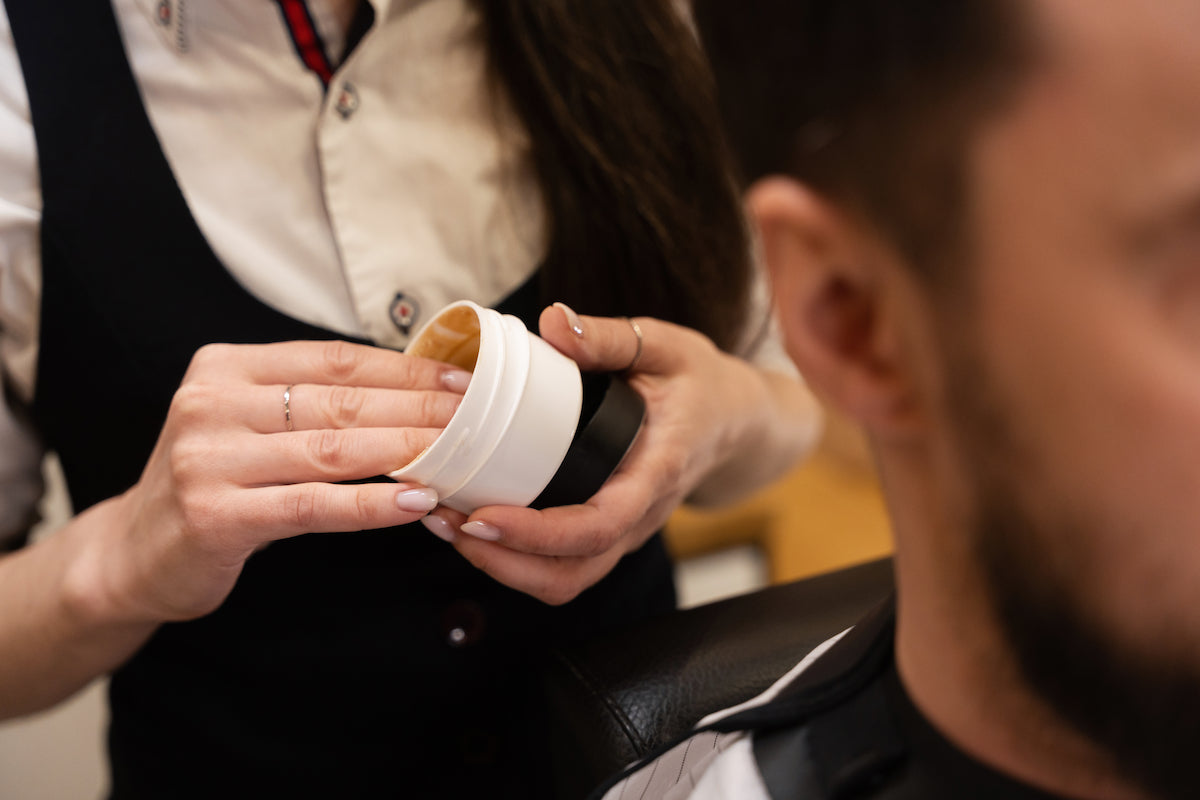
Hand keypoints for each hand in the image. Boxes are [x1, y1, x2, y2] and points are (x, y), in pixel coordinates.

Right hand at [73, 340, 468, 624]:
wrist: (135, 553)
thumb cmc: (215, 483)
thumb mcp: (250, 425)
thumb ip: (309, 403)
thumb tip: (412, 389)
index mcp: (226, 367)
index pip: (334, 359)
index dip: (405, 368)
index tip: (461, 379)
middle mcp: (212, 403)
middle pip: (341, 401)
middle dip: (420, 408)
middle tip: (479, 417)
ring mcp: (209, 459)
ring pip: (332, 448)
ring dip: (407, 450)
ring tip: (461, 454)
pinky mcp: (215, 515)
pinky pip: (313, 505)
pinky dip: (371, 503)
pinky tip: (415, 501)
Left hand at [421, 304, 816, 604]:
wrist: (735, 421)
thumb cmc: (700, 383)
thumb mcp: (664, 345)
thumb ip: (609, 337)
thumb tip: (555, 323)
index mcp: (657, 470)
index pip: (601, 524)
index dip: (538, 533)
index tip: (484, 515)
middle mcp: (640, 514)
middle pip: (572, 574)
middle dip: (502, 561)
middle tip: (446, 522)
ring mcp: (624, 530)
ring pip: (564, 580)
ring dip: (501, 565)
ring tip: (448, 526)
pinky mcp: (607, 532)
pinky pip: (562, 566)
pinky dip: (513, 556)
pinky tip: (473, 521)